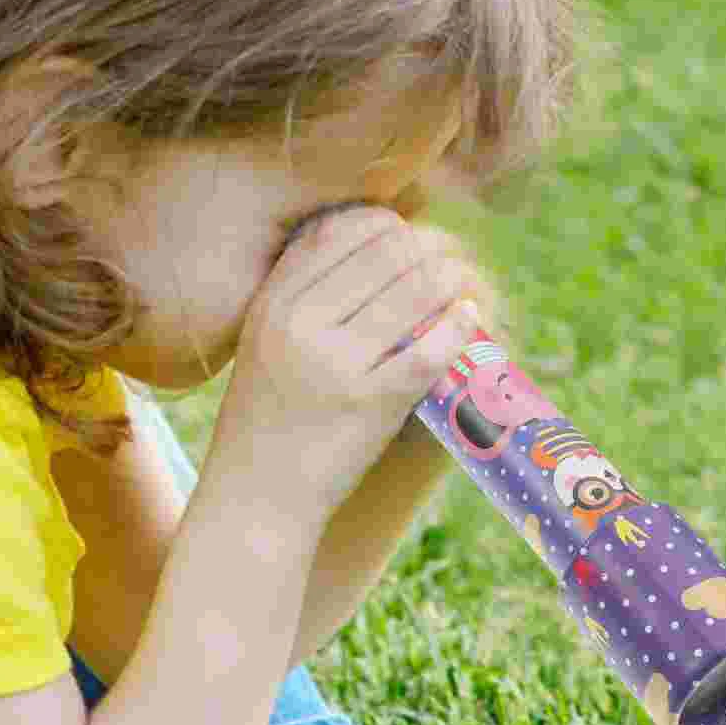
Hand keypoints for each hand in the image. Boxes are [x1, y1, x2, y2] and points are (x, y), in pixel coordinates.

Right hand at [214, 206, 482, 514]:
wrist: (255, 498)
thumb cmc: (266, 418)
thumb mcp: (263, 340)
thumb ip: (300, 292)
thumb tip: (364, 240)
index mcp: (273, 302)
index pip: (342, 230)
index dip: (387, 226)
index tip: (408, 240)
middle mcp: (300, 324)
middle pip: (385, 253)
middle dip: (428, 248)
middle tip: (449, 258)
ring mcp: (336, 364)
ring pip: (414, 292)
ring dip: (451, 280)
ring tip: (463, 283)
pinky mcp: (370, 404)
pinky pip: (429, 349)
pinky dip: (458, 327)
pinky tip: (469, 318)